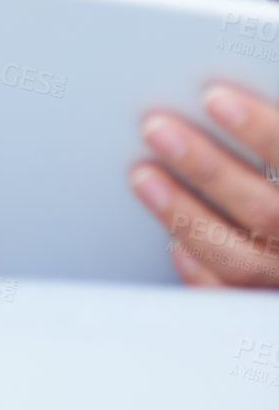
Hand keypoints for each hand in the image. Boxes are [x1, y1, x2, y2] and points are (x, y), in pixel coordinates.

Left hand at [130, 84, 278, 287]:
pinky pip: (233, 299)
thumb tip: (224, 100)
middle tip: (157, 130)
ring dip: (184, 215)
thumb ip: (273, 140)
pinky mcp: (267, 311)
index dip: (261, 130)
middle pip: (264, 210)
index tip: (215, 99)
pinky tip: (175, 243)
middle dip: (207, 167)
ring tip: (144, 177)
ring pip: (240, 258)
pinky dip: (201, 273)